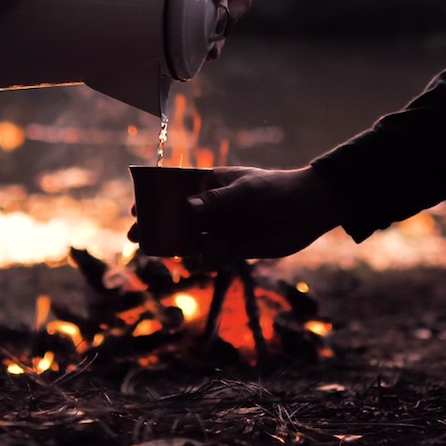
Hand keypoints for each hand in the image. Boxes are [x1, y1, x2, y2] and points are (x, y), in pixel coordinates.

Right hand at [127, 166, 341, 266]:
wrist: (309, 210)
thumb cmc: (276, 190)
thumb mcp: (245, 192)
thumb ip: (216, 202)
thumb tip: (186, 208)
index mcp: (210, 184)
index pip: (175, 190)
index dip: (154, 200)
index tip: (136, 209)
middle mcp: (212, 207)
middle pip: (176, 218)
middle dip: (157, 228)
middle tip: (136, 238)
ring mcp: (222, 228)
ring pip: (190, 241)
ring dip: (178, 248)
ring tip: (171, 254)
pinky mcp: (234, 248)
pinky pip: (210, 257)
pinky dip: (204, 261)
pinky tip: (201, 262)